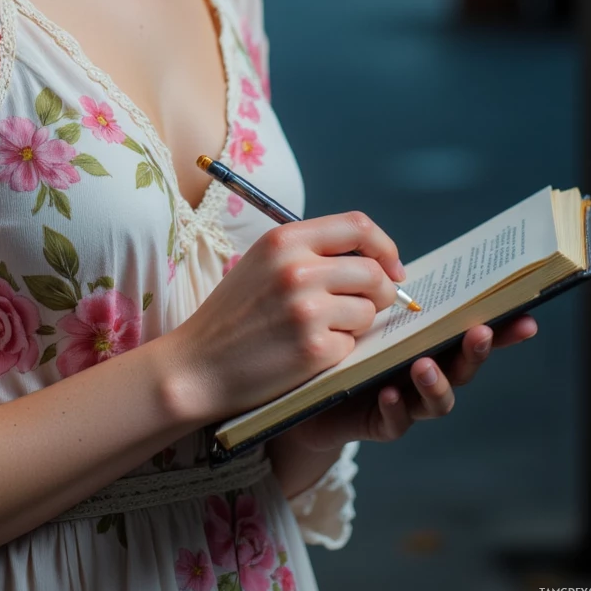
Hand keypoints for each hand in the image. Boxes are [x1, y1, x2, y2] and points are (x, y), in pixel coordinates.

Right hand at [171, 210, 403, 425]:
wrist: (198, 365)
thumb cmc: (235, 314)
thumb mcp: (264, 263)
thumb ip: (312, 253)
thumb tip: (374, 260)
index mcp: (284, 239)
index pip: (357, 226)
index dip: (384, 245)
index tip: (391, 266)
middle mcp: (297, 269)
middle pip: (373, 271)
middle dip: (382, 291)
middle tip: (371, 306)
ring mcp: (307, 309)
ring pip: (368, 310)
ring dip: (358, 323)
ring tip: (325, 329)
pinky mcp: (314, 348)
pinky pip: (353, 344)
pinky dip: (340, 350)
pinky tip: (309, 353)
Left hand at [286, 313, 539, 455]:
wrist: (307, 388)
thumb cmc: (343, 342)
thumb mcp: (366, 313)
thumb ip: (386, 293)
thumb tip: (399, 265)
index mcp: (426, 342)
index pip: (468, 332)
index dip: (502, 329)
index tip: (525, 317)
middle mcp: (425, 373)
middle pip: (461, 366)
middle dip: (474, 352)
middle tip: (480, 332)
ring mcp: (407, 401)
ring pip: (435, 400)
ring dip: (436, 383)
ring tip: (424, 365)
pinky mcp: (378, 423)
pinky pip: (394, 421)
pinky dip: (396, 409)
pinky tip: (389, 394)